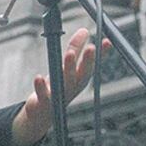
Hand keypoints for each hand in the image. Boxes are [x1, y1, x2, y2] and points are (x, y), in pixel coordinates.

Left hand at [12, 27, 111, 145]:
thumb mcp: (68, 68)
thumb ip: (75, 49)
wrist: (42, 115)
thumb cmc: (58, 88)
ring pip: (65, 82)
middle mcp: (72, 87)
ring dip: (68, 69)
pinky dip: (41, 87)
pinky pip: (43, 95)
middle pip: (82, 74)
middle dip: (87, 61)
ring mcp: (59, 95)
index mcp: (79, 79)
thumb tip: (85, 30)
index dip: (100, 54)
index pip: (91, 64)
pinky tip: (38, 78)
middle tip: (91, 48)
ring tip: (69, 55)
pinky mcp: (44, 102)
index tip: (107, 41)